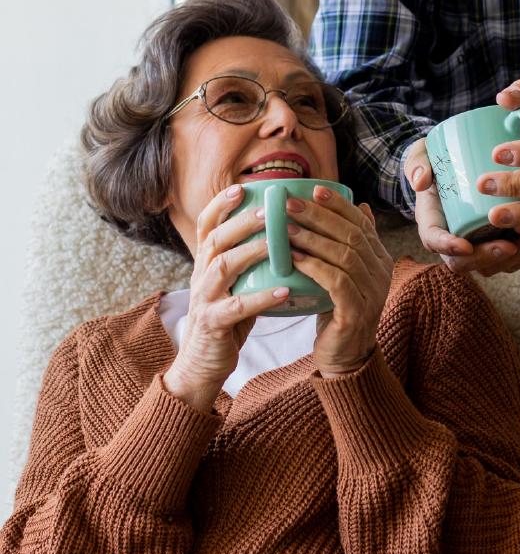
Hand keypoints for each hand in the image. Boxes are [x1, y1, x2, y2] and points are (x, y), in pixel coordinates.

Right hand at [163, 184, 292, 411]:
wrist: (202, 366)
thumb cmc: (226, 321)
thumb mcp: (233, 286)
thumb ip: (248, 262)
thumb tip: (283, 232)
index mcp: (205, 264)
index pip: (206, 225)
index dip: (220, 204)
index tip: (242, 187)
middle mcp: (200, 277)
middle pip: (216, 239)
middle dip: (242, 221)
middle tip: (269, 209)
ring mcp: (204, 300)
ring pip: (223, 266)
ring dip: (251, 250)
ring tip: (278, 241)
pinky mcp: (212, 324)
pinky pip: (237, 307)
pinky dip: (261, 296)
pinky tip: (285, 290)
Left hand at [283, 186, 393, 377]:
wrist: (345, 357)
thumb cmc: (339, 311)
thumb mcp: (348, 273)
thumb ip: (353, 243)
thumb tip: (361, 204)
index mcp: (380, 259)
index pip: (362, 222)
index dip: (339, 204)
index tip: (314, 189)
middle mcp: (381, 273)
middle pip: (352, 234)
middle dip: (320, 216)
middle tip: (291, 204)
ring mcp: (372, 293)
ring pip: (344, 255)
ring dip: (312, 238)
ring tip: (285, 227)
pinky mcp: (357, 312)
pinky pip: (336, 281)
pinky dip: (314, 266)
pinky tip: (293, 257)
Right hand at [405, 139, 519, 277]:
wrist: (453, 165)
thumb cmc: (436, 161)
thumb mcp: (421, 156)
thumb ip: (417, 163)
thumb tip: (420, 181)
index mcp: (432, 221)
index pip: (434, 240)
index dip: (448, 247)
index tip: (465, 245)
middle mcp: (452, 239)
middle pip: (465, 262)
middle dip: (488, 258)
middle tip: (510, 246)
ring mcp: (475, 244)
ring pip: (491, 266)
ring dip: (514, 260)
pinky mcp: (494, 243)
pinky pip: (509, 260)